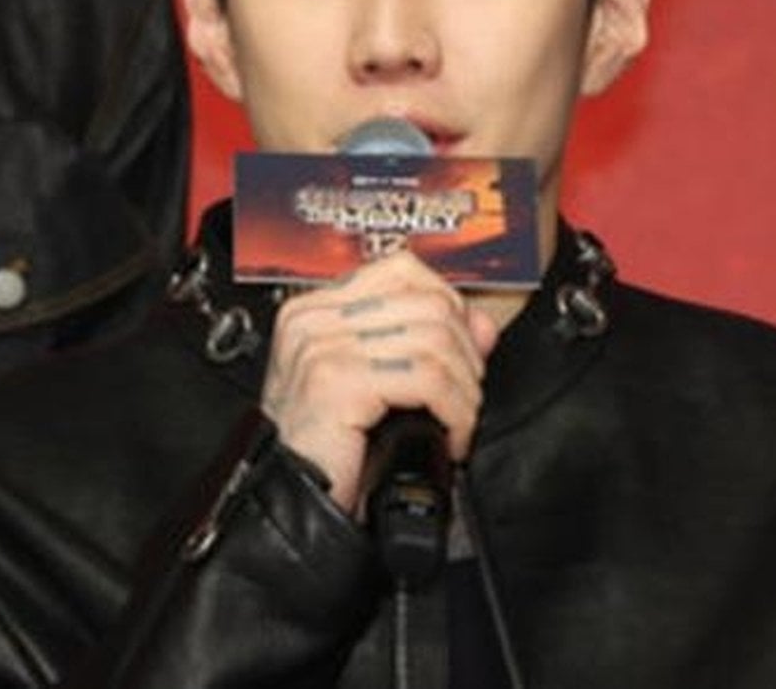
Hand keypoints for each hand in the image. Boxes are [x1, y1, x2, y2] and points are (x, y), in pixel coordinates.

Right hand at [260, 250, 498, 514]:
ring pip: (434, 340)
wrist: (293, 505)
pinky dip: (455, 411)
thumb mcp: (380, 385)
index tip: (465, 349)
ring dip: (464, 389)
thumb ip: (428, 344)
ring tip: (459, 420)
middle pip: (427, 303)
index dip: (449, 305)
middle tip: (465, 397)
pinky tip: (451, 437)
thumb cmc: (328, 452)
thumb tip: (481, 324)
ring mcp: (321, 345)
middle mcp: (313, 319)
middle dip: (465, 354)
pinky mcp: (337, 380)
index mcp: (316, 309)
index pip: (402, 270)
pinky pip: (427, 379)